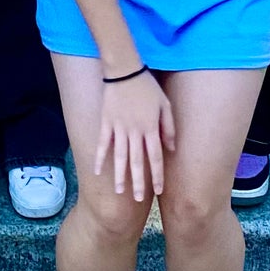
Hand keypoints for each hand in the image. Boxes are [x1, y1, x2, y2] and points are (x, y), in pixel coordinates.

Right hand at [95, 69, 175, 200]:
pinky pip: (103, 143)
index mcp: (150, 127)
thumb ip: (169, 127)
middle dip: (139, 182)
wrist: (124, 69)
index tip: (159, 191)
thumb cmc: (147, 86)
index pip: (155, 157)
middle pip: (137, 161)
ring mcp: (118, 127)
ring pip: (119, 156)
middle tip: (139, 200)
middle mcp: (134, 131)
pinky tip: (98, 172)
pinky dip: (100, 158)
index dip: (157, 175)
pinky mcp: (106, 122)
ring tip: (120, 192)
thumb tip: (171, 148)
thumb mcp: (165, 104)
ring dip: (120, 175)